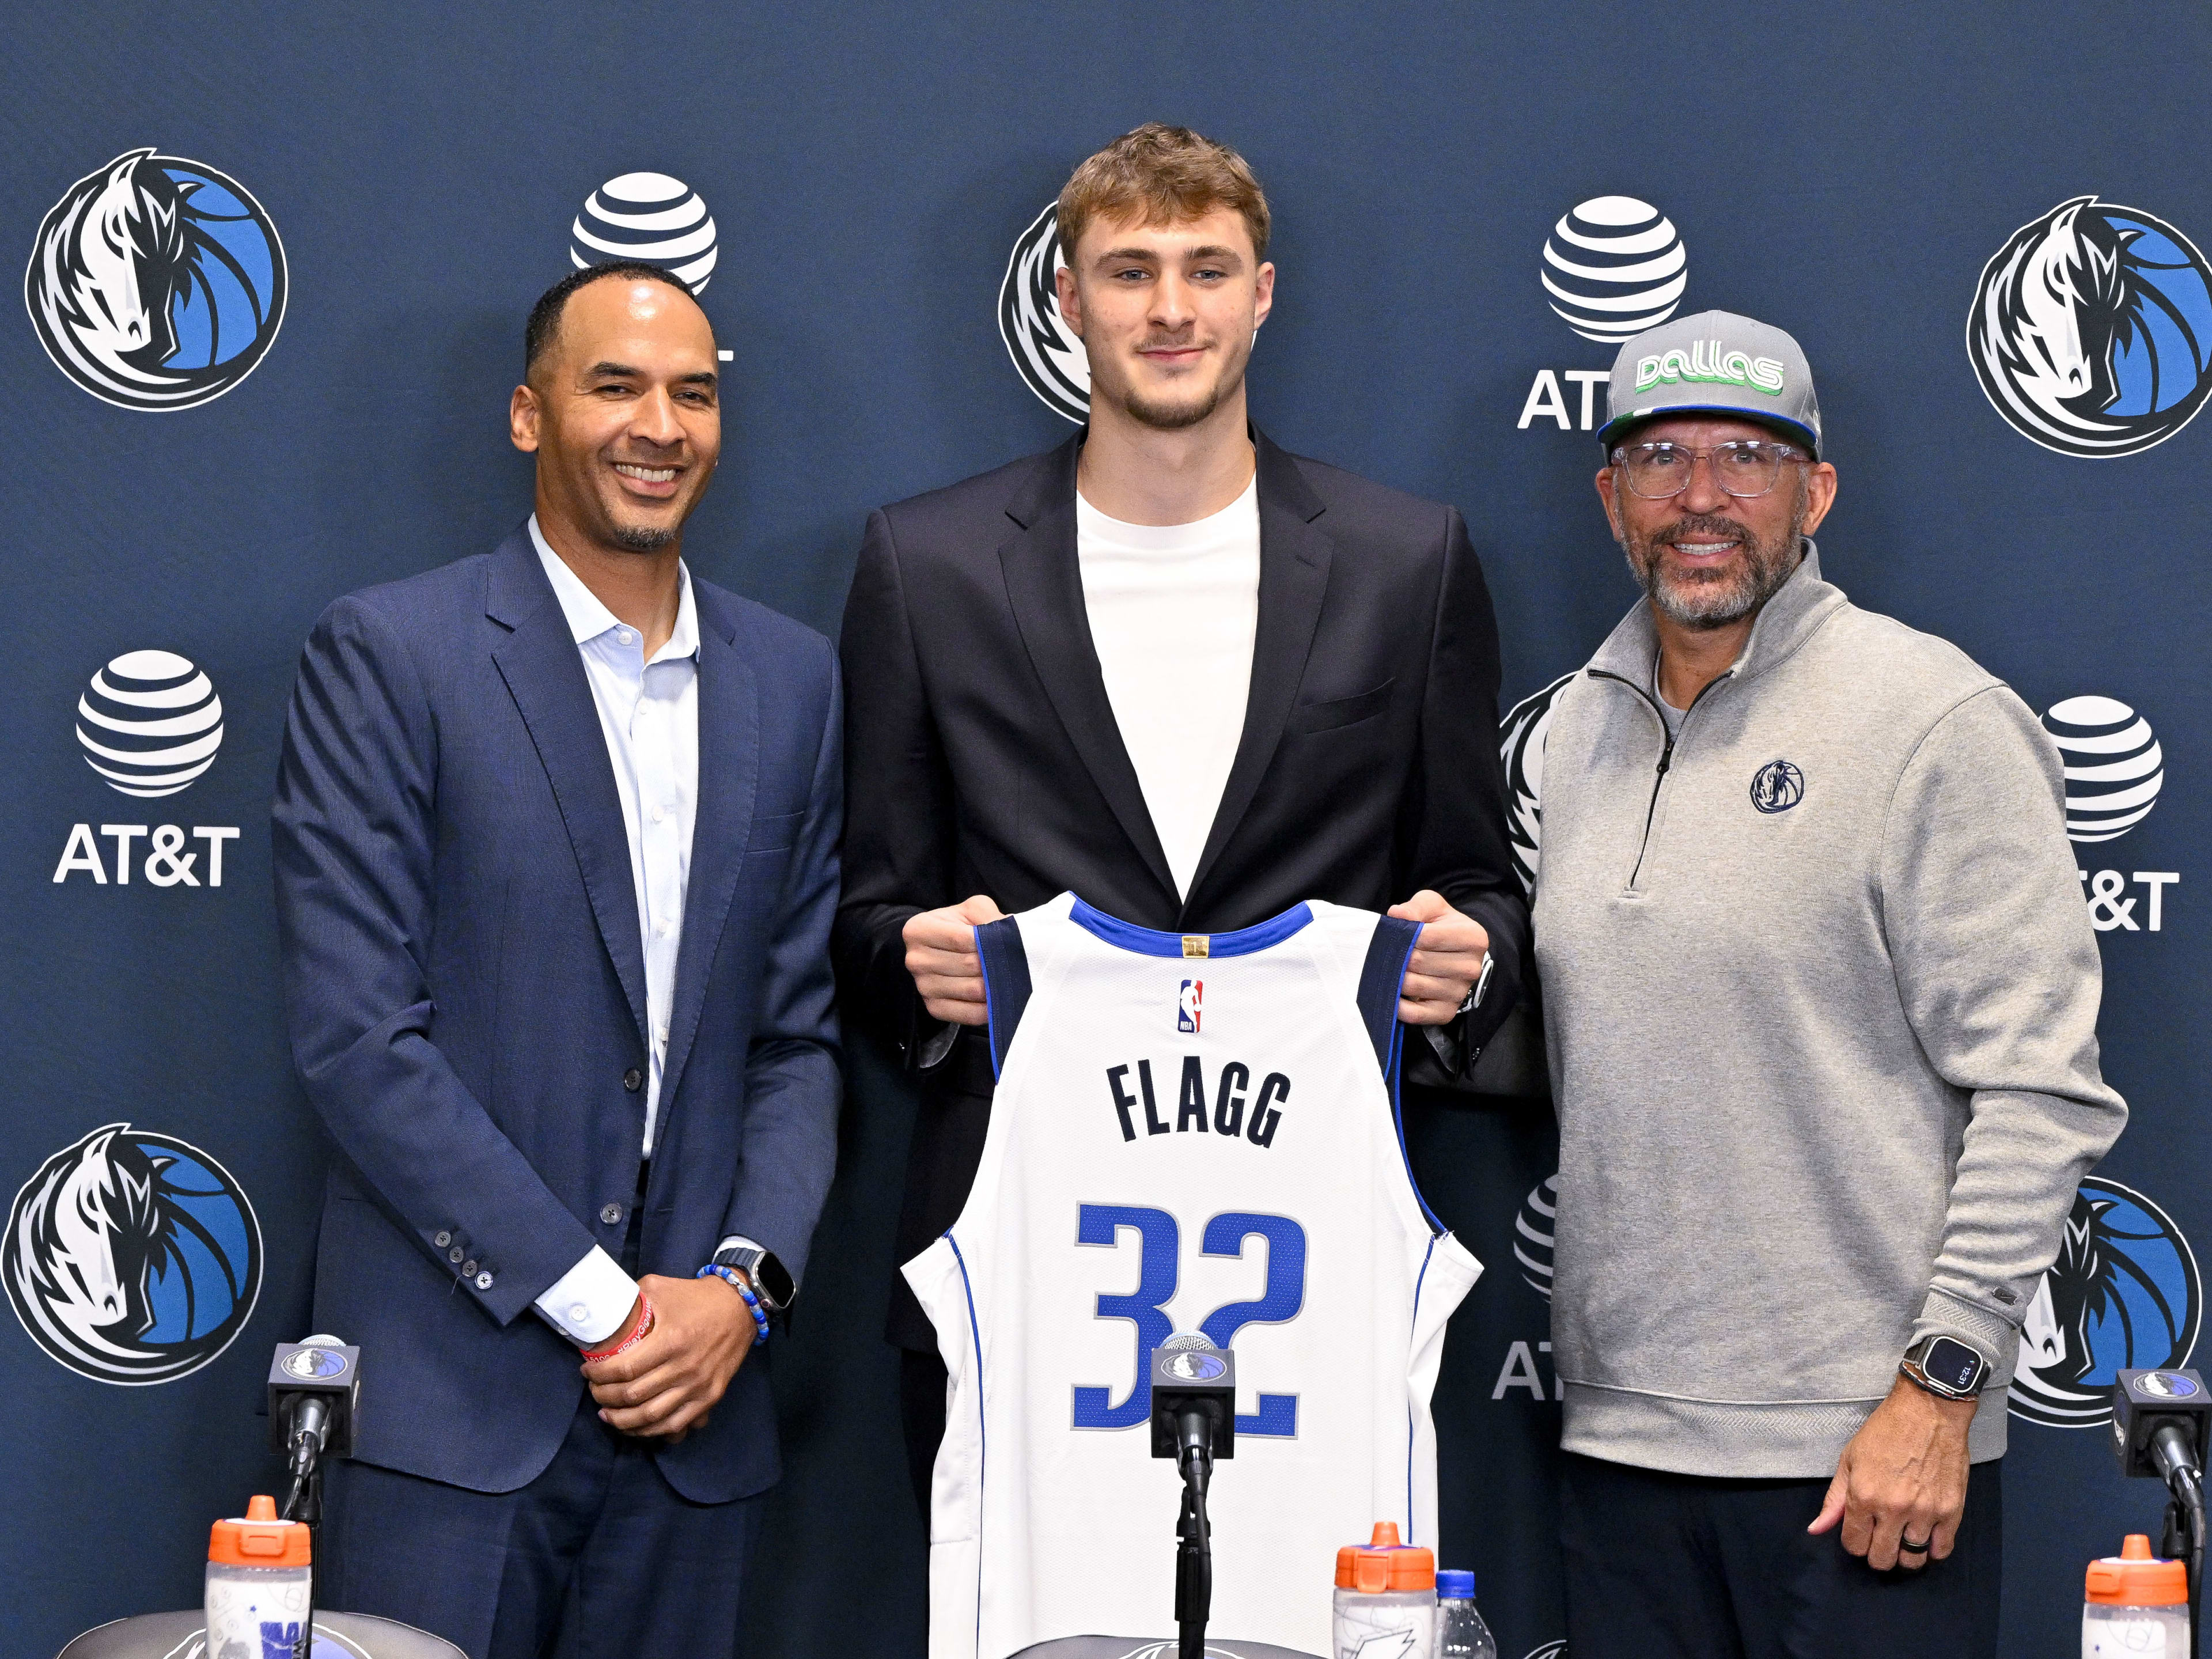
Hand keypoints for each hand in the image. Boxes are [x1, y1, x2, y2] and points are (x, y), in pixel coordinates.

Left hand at [581, 1273, 753, 1440]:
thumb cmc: (696, 1297)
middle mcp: (684, 1368)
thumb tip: (603, 1309)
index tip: (587, 1371)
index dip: (599, 1375)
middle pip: (633, 1396)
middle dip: (604, 1397)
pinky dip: (651, 1431)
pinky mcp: (710, 1396)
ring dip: (622, 1420)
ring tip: (606, 1414)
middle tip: (594, 1391)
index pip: (624, 1369)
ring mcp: (698, 1386)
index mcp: (670, 1341)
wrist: (740, 1306)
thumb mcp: (660, 1287)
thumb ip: (631, 1298)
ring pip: (651, 1416)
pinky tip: (635, 1427)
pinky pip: (675, 1424)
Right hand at [902, 895, 1005, 1024]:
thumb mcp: (974, 909)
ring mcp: (922, 986)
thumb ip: (988, 916)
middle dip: (995, 964)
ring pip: (972, 990)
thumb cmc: (961, 926)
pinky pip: (968, 1014)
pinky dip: (989, 1008)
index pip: (961, 939)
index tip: (1006, 943)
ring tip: (1008, 978)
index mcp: (918, 929)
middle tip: (1013, 962)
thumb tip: (1008, 936)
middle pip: (968, 965)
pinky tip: (999, 998)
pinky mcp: (933, 1008)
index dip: (988, 942)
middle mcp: (915, 959)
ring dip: (995, 986)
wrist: (947, 949)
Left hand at [1386, 891, 1489, 1024]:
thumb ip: (1416, 906)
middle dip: (1397, 956)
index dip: (1404, 935)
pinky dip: (1398, 1004)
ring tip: (1389, 969)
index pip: (1427, 937)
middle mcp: (1471, 968)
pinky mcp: (1447, 1012)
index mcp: (1473, 938)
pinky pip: (1415, 1014)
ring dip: (1394, 978)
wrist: (1452, 954)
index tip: (1396, 934)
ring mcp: (1460, 993)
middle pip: (1418, 962)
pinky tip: (1393, 992)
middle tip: (1387, 953)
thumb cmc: (1440, 927)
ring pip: (1414, 986)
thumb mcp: (1432, 907)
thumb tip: (1397, 915)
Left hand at [1808, 1374, 1975, 1568]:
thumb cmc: (1884, 1431)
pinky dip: (1932, 1550)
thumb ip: (1834, 1500)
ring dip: (1905, 1554)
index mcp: (1863, 1496)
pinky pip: (1942, 1550)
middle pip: (1882, 1559)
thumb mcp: (1849, 1459)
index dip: (1854, 1542)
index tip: (1860, 1532)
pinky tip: (1925, 1536)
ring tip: (1902, 1538)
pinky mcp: (1952, 1511)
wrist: (1927, 1411)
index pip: (1854, 1545)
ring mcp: (1925, 1512)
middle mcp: (1893, 1509)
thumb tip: (1816, 1530)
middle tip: (1880, 1538)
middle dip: (1877, 1553)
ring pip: (1913, 1560)